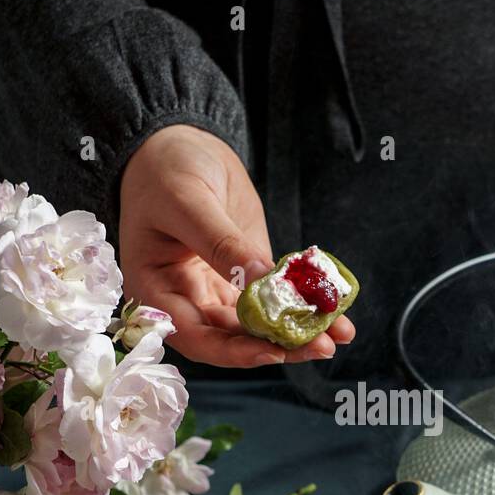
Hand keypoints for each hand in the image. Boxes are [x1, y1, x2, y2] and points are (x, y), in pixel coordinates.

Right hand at [118, 124, 354, 366]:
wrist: (178, 143)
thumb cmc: (164, 169)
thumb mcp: (188, 202)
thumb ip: (222, 245)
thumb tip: (261, 282)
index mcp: (156, 291)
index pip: (195, 336)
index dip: (233, 352)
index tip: (272, 351)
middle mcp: (188, 300)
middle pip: (233, 339)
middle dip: (278, 345)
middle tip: (322, 346)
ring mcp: (220, 290)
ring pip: (259, 325)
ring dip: (298, 332)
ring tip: (338, 334)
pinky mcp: (248, 275)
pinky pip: (277, 298)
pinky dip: (304, 307)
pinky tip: (336, 313)